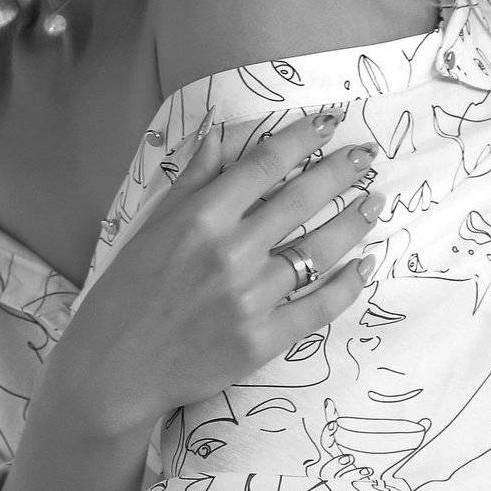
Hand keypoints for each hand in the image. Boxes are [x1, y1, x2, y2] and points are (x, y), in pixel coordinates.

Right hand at [53, 111, 378, 439]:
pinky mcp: (264, 340)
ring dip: (354, 222)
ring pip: (320, 250)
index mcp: (200, 217)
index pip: (264, 164)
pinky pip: (320, 306)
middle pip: (302, 199)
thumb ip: (194, 178)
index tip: (330, 124)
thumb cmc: (128, 289)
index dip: (302, 139)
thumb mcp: (153, 224)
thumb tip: (221, 130)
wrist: (116, 367)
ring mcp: (251, 299)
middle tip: (365, 156)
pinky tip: (365, 266)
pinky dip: (349, 284)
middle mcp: (231, 252)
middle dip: (340, 172)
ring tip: (374, 203)